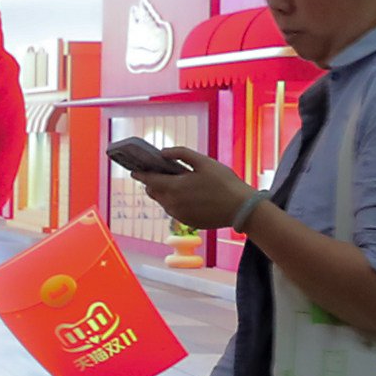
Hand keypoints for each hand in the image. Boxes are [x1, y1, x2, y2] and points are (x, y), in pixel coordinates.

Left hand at [127, 144, 256, 233]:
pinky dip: (176, 201)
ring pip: (164, 202)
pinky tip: (188, 194)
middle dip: (153, 183)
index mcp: (175, 188)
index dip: (140, 174)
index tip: (134, 170)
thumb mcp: (203, 161)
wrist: (241, 208)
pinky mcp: (188, 222)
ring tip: (176, 181)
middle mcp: (173, 204)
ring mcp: (180, 216)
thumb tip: (162, 153)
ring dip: (165, 192)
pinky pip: (175, 210)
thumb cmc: (224, 182)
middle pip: (154, 193)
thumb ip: (180, 154)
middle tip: (159, 172)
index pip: (149, 181)